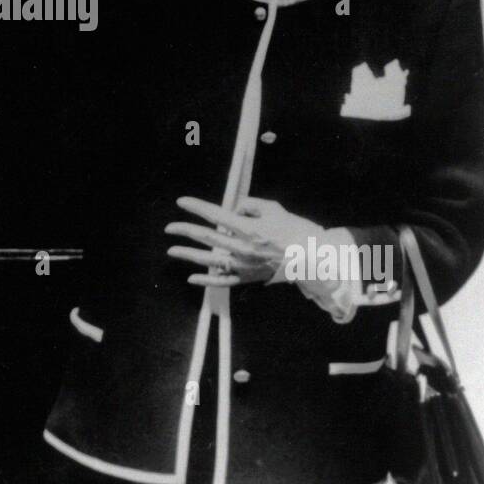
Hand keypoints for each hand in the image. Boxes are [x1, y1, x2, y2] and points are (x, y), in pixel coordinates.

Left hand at [164, 195, 318, 286]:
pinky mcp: (248, 278)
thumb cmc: (295, 230)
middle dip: (185, 231)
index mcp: (249, 229)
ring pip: (210, 260)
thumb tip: (233, 208)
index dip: (196, 207)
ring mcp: (244, 266)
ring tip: (172, 250)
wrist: (313, 258)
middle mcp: (243, 248)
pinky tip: (191, 278)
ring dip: (188, 255)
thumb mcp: (274, 208)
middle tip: (170, 227)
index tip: (182, 201)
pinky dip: (206, 280)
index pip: (215, 215)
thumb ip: (250, 205)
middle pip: (208, 237)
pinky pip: (223, 281)